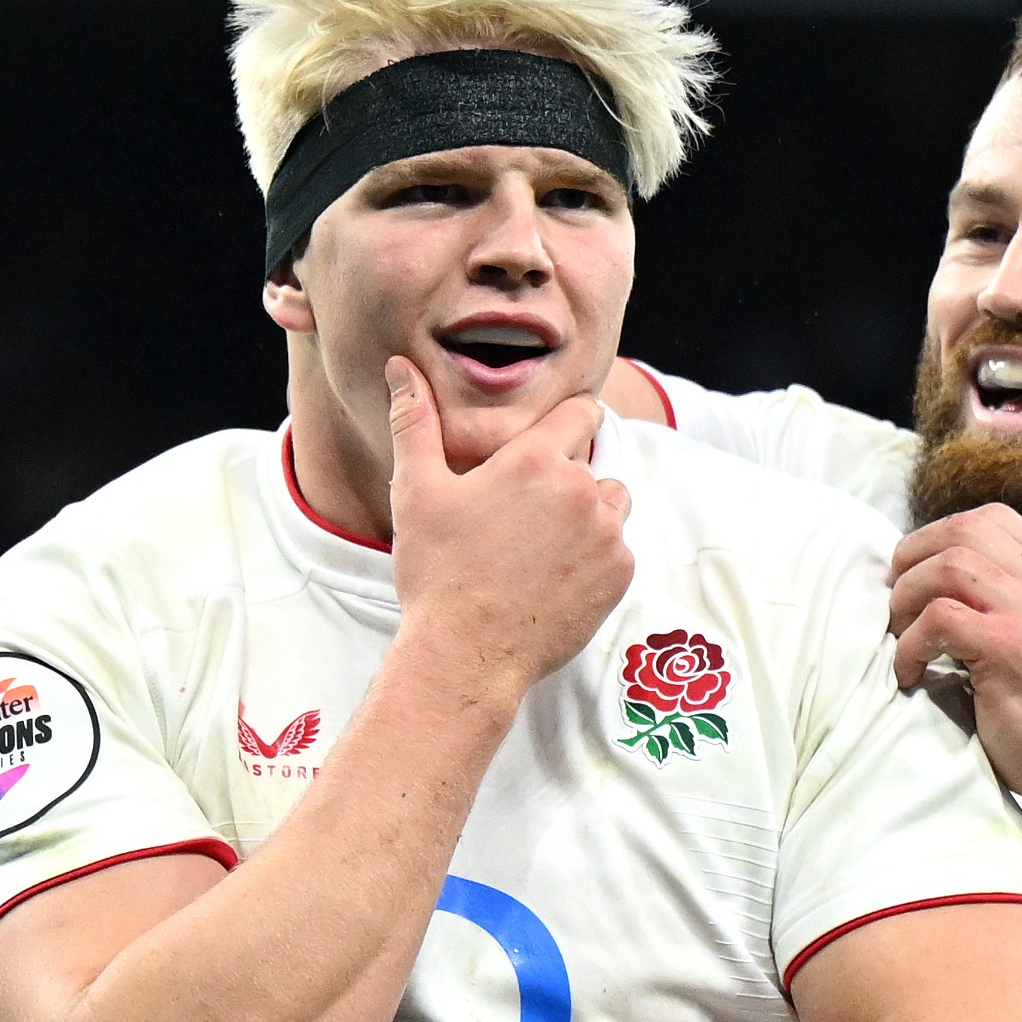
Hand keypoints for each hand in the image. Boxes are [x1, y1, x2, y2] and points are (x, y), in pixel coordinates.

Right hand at [385, 358, 632, 699]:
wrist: (466, 655)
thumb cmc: (437, 573)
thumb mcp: (416, 492)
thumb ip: (415, 423)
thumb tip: (400, 366)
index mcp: (535, 459)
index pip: (582, 411)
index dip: (569, 421)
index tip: (553, 440)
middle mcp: (581, 489)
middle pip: (592, 463)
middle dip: (567, 479)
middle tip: (525, 515)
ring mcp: (607, 533)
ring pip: (612, 504)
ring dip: (589, 516)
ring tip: (541, 547)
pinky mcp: (620, 574)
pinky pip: (619, 550)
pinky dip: (596, 558)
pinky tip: (556, 578)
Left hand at [887, 503, 1021, 810]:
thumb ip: (1002, 597)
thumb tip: (929, 574)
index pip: (991, 519)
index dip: (938, 535)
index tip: (914, 571)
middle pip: (963, 531)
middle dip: (913, 559)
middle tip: (895, 601)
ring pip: (949, 566)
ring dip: (907, 599)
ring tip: (899, 637)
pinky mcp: (1010, 647)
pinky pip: (939, 618)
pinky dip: (910, 645)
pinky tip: (909, 673)